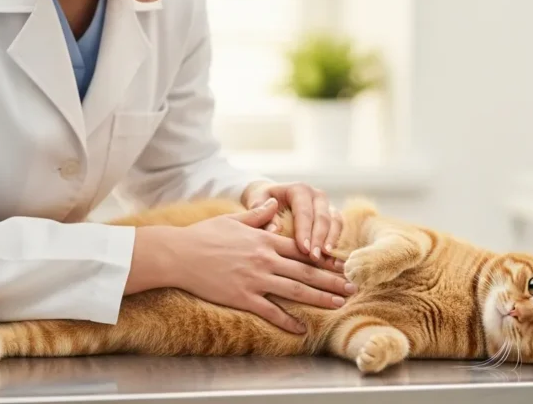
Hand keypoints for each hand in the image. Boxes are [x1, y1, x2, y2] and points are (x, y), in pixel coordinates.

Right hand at [168, 199, 355, 333]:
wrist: (179, 254)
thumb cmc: (203, 235)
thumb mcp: (233, 219)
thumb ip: (257, 214)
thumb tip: (273, 203)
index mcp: (264, 240)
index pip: (302, 249)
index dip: (325, 257)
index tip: (342, 264)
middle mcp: (265, 259)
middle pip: (306, 271)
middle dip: (332, 280)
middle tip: (353, 288)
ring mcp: (255, 279)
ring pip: (295, 290)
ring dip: (320, 298)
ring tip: (339, 304)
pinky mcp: (242, 297)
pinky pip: (270, 311)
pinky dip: (287, 321)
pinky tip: (302, 329)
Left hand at [242, 181, 343, 263]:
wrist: (271, 197)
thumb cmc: (262, 202)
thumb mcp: (257, 204)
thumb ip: (262, 215)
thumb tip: (275, 230)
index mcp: (299, 190)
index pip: (303, 211)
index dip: (304, 231)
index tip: (302, 249)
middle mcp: (317, 195)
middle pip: (322, 217)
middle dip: (319, 239)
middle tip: (314, 258)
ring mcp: (327, 205)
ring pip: (336, 222)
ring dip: (332, 242)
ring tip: (327, 260)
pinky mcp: (333, 216)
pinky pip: (340, 229)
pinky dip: (338, 244)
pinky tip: (333, 260)